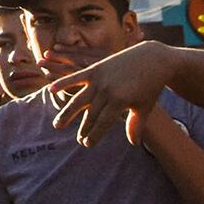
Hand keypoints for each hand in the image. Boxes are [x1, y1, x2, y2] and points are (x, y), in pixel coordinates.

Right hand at [45, 41, 172, 149]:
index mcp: (120, 102)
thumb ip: (136, 124)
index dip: (95, 135)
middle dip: (84, 129)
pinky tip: (51, 90)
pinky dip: (63, 83)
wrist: (153, 59)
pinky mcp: (95, 69)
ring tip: (57, 125)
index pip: (103, 123)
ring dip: (67, 113)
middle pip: (91, 114)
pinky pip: (76, 78)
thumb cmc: (150, 86)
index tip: (87, 144)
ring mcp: (99, 79)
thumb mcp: (144, 106)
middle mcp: (107, 91)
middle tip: (78, 140)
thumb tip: (133, 144)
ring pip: (79, 100)